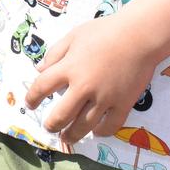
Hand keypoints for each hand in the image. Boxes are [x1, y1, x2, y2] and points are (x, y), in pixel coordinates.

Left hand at [25, 16, 158, 143]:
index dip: (32, 98)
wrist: (139, 35)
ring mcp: (105, 98)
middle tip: (49, 127)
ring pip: (84, 126)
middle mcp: (84, 86)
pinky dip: (101, 132)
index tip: (30, 104)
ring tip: (67, 137)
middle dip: (51, 125)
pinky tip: (96, 131)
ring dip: (72, 135)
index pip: (42, 87)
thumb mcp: (74, 36)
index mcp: (69, 68)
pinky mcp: (123, 104)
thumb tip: (39, 69)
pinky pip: (110, 126)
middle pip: (61, 115)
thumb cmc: (105, 31)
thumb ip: (55, 53)